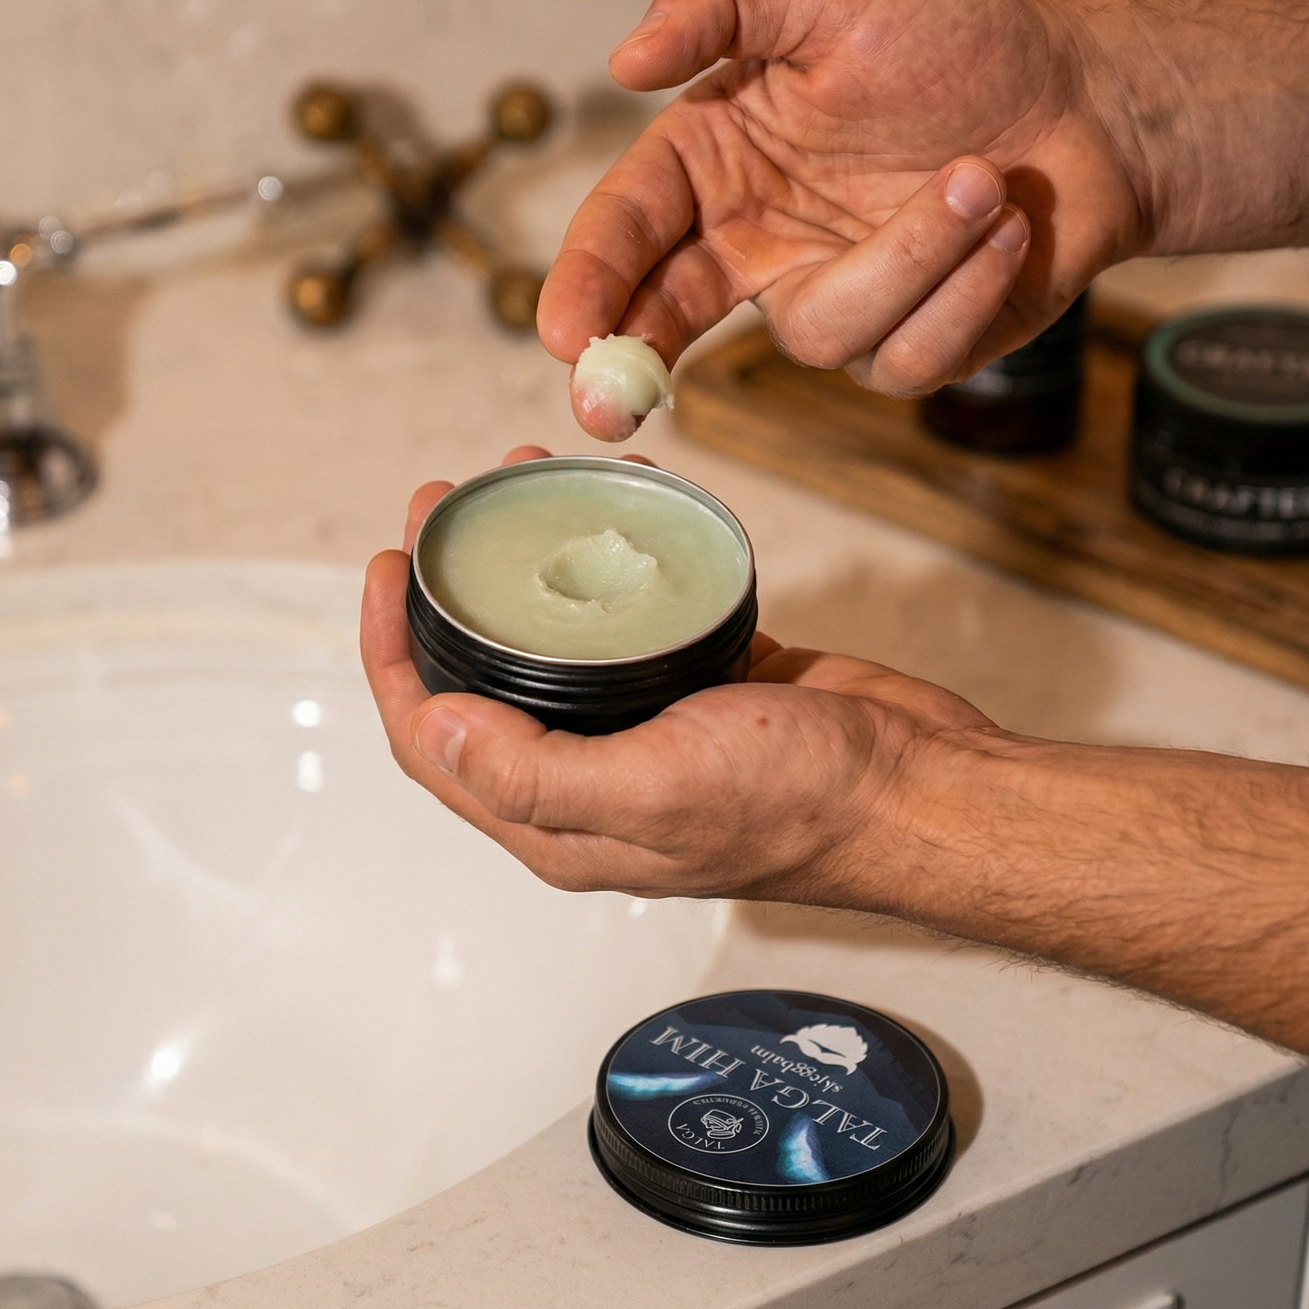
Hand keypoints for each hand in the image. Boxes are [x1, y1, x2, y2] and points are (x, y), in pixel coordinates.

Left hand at [364, 450, 1308, 1072]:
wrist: (917, 783)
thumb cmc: (803, 801)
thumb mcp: (659, 791)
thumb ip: (538, 774)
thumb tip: (438, 730)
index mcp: (558, 822)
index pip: (434, 741)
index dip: (392, 658)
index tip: (390, 567)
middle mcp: (587, 777)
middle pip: (479, 680)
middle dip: (442, 596)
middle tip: (440, 510)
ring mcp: (639, 726)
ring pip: (547, 642)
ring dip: (518, 568)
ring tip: (514, 486)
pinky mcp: (693, 681)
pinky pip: (624, 617)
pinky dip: (602, 560)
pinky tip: (606, 507)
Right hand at [537, 0, 1141, 404]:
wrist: (1081, 104)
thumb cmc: (955, 48)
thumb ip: (719, 7)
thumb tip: (620, 59)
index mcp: (717, 169)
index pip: (631, 230)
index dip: (592, 283)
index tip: (566, 332)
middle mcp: (757, 248)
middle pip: (669, 322)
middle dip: (635, 366)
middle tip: (607, 405)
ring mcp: (828, 305)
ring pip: (822, 334)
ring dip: (913, 254)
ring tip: (984, 177)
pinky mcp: (901, 350)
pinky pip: (909, 357)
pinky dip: (968, 285)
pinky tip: (1006, 229)